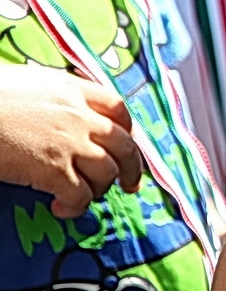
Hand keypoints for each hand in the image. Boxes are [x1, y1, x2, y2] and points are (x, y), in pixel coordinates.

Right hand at [0, 64, 141, 216]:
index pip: (118, 109)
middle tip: (129, 184)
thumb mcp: (28, 82)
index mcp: (73, 89)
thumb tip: (54, 110)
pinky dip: (76, 206)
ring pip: (108, 173)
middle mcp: (80, 116)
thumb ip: (52, 96)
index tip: (124, 144)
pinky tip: (61, 208)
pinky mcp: (54, 170)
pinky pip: (81, 196)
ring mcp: (71, 144)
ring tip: (85, 195)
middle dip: (132, 168)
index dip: (126, 130)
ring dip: (100, 188)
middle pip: (124, 145)